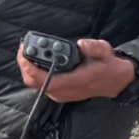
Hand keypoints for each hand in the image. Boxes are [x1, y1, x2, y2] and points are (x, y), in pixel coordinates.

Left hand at [17, 39, 133, 103]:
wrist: (114, 81)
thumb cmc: (107, 65)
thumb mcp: (105, 51)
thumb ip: (94, 47)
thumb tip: (81, 45)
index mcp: (76, 81)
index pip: (47, 80)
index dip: (31, 68)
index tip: (24, 53)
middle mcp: (66, 90)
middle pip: (35, 83)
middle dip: (25, 65)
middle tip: (24, 48)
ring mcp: (62, 93)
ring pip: (35, 84)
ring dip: (28, 68)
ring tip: (27, 52)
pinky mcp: (59, 92)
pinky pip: (39, 84)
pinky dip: (33, 72)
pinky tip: (33, 60)